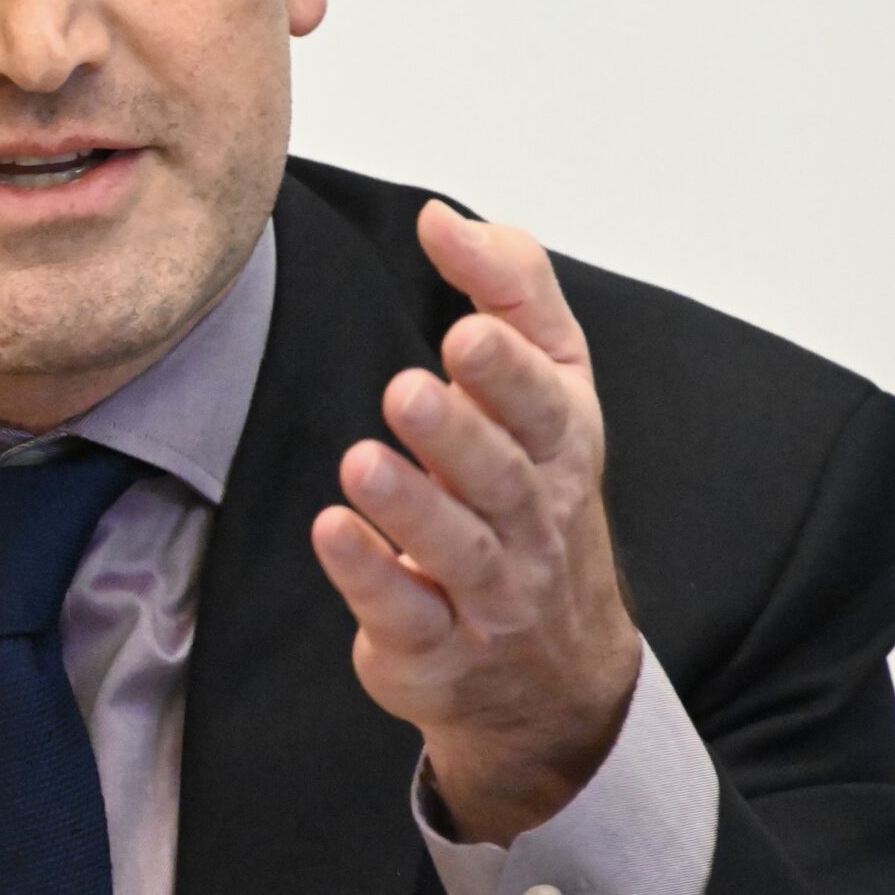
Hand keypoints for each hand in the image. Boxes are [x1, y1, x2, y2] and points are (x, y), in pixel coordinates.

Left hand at [310, 198, 640, 846]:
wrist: (556, 676)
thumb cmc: (537, 501)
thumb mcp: (553, 388)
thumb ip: (509, 291)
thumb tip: (442, 218)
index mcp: (561, 448)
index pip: (545, 404)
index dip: (509, 371)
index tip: (467, 330)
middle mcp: (532, 520)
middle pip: (501, 475)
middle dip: (458, 433)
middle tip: (406, 391)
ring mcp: (489, 591)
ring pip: (455, 547)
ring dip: (409, 505)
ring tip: (363, 461)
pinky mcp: (435, 646)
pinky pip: (407, 613)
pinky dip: (370, 576)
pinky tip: (332, 533)